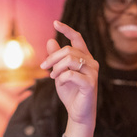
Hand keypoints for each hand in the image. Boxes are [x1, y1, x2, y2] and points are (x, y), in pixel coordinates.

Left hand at [40, 21, 97, 136]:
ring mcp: (93, 72)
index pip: (77, 38)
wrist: (78, 113)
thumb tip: (50, 41)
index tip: (55, 23)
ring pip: (71, 60)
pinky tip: (60, 83)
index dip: (66, 30)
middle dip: (52, 57)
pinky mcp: (90, 83)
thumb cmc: (70, 93)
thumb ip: (56, 59)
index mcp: (85, 58)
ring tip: (52, 76)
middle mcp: (91, 62)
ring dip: (57, 68)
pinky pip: (71, 74)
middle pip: (69, 50)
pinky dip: (62, 78)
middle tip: (43, 67)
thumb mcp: (59, 73)